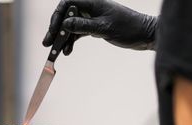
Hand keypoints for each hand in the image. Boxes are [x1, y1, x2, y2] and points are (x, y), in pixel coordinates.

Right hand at [42, 0, 157, 54]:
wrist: (145, 35)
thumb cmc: (128, 28)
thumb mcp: (105, 28)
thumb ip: (84, 26)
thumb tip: (65, 24)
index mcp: (92, 2)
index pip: (67, 4)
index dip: (57, 17)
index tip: (53, 31)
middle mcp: (90, 7)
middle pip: (66, 16)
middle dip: (56, 30)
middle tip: (47, 44)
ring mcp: (92, 17)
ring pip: (71, 26)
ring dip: (63, 39)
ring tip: (56, 52)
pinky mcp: (95, 27)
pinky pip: (79, 33)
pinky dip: (72, 42)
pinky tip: (68, 52)